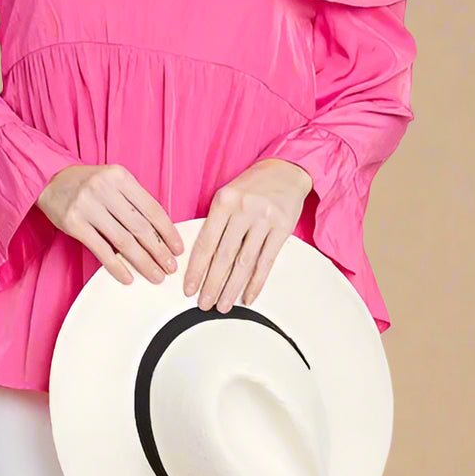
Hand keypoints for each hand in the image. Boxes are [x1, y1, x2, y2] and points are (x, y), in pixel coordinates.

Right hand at [36, 163, 183, 286]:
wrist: (49, 180)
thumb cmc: (87, 183)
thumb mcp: (113, 180)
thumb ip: (133, 199)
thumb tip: (160, 231)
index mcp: (120, 177)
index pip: (152, 208)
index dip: (168, 231)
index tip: (178, 248)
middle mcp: (105, 189)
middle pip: (140, 227)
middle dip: (159, 251)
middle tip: (170, 267)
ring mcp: (88, 207)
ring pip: (123, 241)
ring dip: (143, 262)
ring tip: (155, 275)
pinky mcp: (74, 223)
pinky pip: (100, 250)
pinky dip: (116, 266)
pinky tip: (128, 277)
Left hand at [182, 159, 312, 310]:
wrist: (286, 170)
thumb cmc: (252, 186)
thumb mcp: (228, 195)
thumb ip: (216, 222)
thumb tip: (202, 259)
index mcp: (224, 201)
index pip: (206, 242)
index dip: (196, 269)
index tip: (189, 288)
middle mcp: (243, 210)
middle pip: (224, 255)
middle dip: (212, 284)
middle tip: (204, 304)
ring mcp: (264, 219)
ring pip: (244, 262)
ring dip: (232, 288)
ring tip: (223, 306)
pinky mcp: (283, 228)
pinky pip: (266, 261)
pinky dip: (257, 282)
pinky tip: (248, 297)